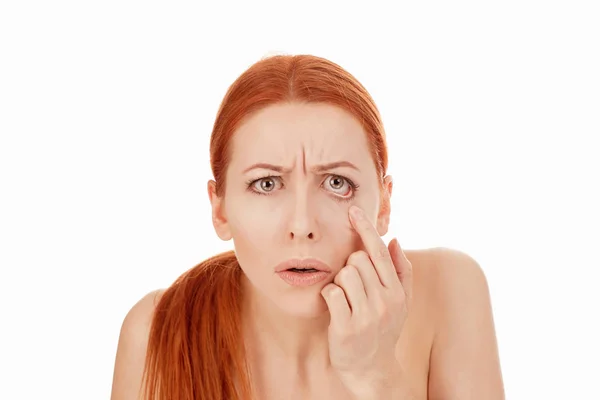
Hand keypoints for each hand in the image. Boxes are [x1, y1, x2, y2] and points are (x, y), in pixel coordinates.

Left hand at [321, 205, 412, 397]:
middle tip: (353, 287)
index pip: (380, 252)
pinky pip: (331, 293)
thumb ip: (401, 270)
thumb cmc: (383, 329)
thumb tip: (395, 239)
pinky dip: (329, 297)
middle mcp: (385, 301)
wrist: (372, 370)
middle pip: (357, 259)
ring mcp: (367, 315)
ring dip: (339, 283)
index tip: (353, 210)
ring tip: (346, 299)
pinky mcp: (347, 328)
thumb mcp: (401, 302)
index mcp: (397, 292)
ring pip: (343, 274)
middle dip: (350, 267)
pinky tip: (335, 308)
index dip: (365, 228)